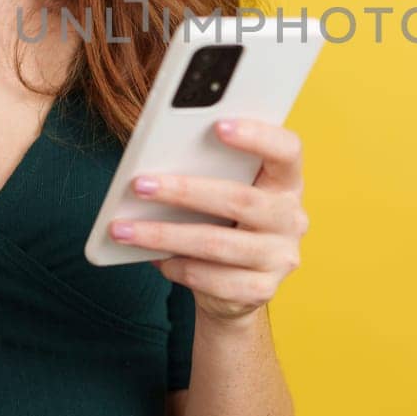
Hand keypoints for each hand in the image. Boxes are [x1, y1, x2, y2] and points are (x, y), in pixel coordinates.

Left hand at [110, 118, 308, 322]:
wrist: (238, 288)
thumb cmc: (224, 223)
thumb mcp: (224, 192)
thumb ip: (209, 172)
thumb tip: (155, 165)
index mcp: (287, 182)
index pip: (287, 151)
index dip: (258, 136)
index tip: (218, 125)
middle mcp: (291, 218)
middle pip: (240, 199)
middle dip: (183, 191)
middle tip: (140, 184)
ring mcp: (280, 257)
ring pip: (217, 243)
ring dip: (164, 235)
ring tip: (124, 228)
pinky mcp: (263, 290)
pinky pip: (213, 279)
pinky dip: (178, 267)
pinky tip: (154, 259)